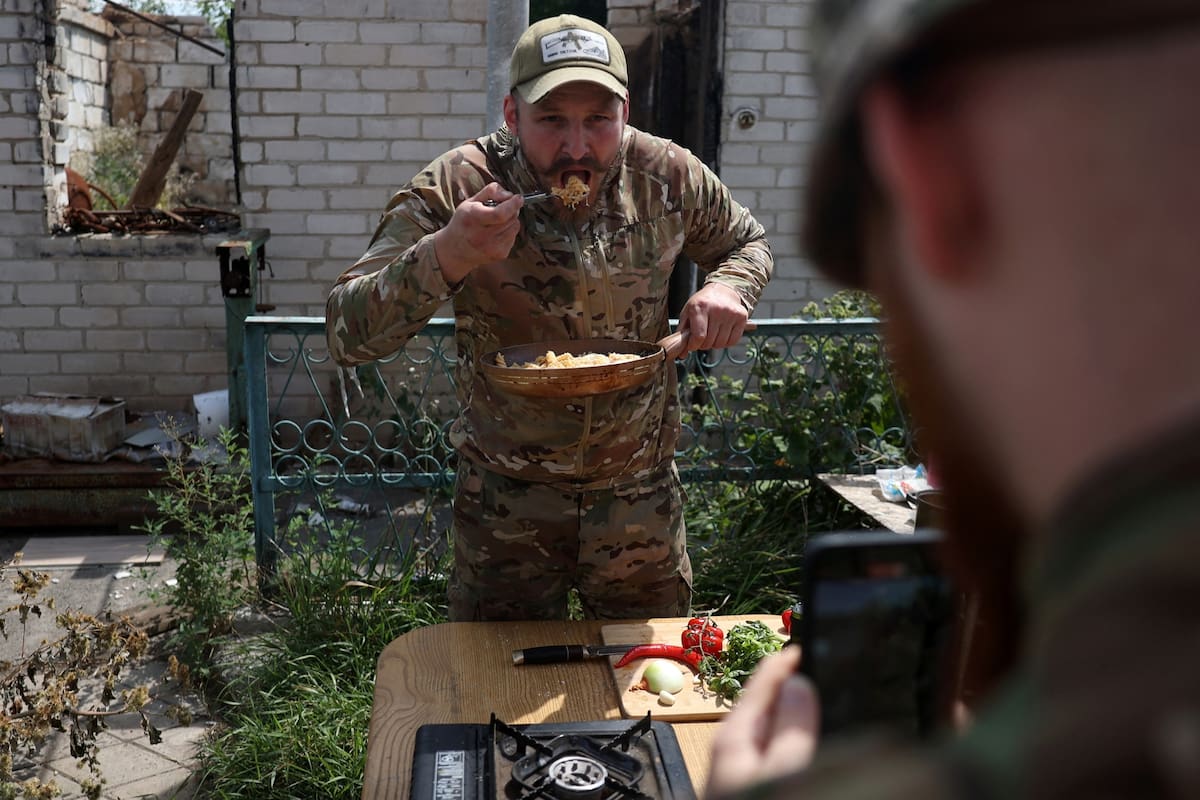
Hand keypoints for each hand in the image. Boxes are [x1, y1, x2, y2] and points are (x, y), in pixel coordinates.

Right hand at [433, 183, 522, 283]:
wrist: (454, 251)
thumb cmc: (463, 223)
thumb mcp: (470, 202)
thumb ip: (490, 192)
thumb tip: (509, 194)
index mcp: (472, 219)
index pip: (499, 214)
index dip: (512, 205)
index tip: (518, 198)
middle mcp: (481, 236)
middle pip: (510, 218)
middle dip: (512, 209)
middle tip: (503, 207)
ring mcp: (491, 248)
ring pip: (515, 226)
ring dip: (510, 220)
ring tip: (495, 221)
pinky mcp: (500, 255)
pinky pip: (513, 236)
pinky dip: (509, 231)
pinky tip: (496, 232)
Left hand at [677, 283, 751, 352]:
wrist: (722, 290)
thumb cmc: (702, 304)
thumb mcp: (688, 313)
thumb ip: (682, 333)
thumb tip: (682, 355)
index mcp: (699, 306)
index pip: (699, 336)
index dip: (694, 345)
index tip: (692, 344)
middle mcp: (716, 309)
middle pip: (709, 342)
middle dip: (703, 345)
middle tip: (702, 338)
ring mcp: (731, 313)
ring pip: (721, 343)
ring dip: (715, 344)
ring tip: (712, 334)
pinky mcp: (742, 317)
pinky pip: (733, 341)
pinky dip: (726, 342)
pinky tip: (722, 334)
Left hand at [706, 647, 818, 798]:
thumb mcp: (779, 772)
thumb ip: (789, 731)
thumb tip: (798, 685)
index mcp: (734, 735)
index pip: (761, 683)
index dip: (788, 661)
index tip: (811, 642)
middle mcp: (731, 745)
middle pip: (765, 701)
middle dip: (792, 685)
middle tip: (821, 668)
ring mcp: (738, 764)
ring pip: (770, 725)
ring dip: (792, 711)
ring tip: (819, 698)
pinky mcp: (747, 778)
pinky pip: (771, 746)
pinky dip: (789, 735)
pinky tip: (804, 740)